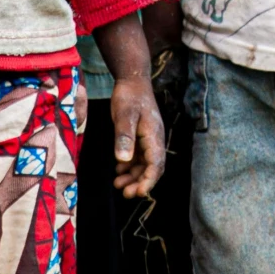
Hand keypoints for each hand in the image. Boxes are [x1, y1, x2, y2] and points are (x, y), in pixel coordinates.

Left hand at [110, 71, 166, 198]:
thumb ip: (124, 137)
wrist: (133, 80)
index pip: (156, 164)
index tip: (138, 193)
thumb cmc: (129, 96)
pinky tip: (118, 170)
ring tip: (118, 184)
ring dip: (134, 177)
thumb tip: (122, 161)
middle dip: (140, 183)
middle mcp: (154, 140)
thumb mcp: (124, 115)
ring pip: (145, 164)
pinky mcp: (141, 137)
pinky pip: (138, 157)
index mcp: (154, 136)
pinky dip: (130, 166)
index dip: (148, 180)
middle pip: (152, 168)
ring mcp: (148, 139)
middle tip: (125, 194)